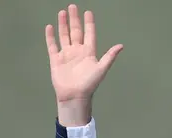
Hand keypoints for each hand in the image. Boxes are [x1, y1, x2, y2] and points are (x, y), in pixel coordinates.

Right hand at [45, 5, 122, 123]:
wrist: (75, 96)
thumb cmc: (89, 84)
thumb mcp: (101, 69)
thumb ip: (110, 56)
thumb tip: (121, 45)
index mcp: (89, 52)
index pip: (89, 34)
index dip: (89, 24)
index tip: (88, 12)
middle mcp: (77, 51)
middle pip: (76, 32)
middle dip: (74, 19)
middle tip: (73, 6)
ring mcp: (66, 55)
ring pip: (64, 36)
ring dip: (63, 25)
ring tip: (62, 12)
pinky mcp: (56, 60)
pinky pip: (52, 46)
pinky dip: (51, 37)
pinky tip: (50, 27)